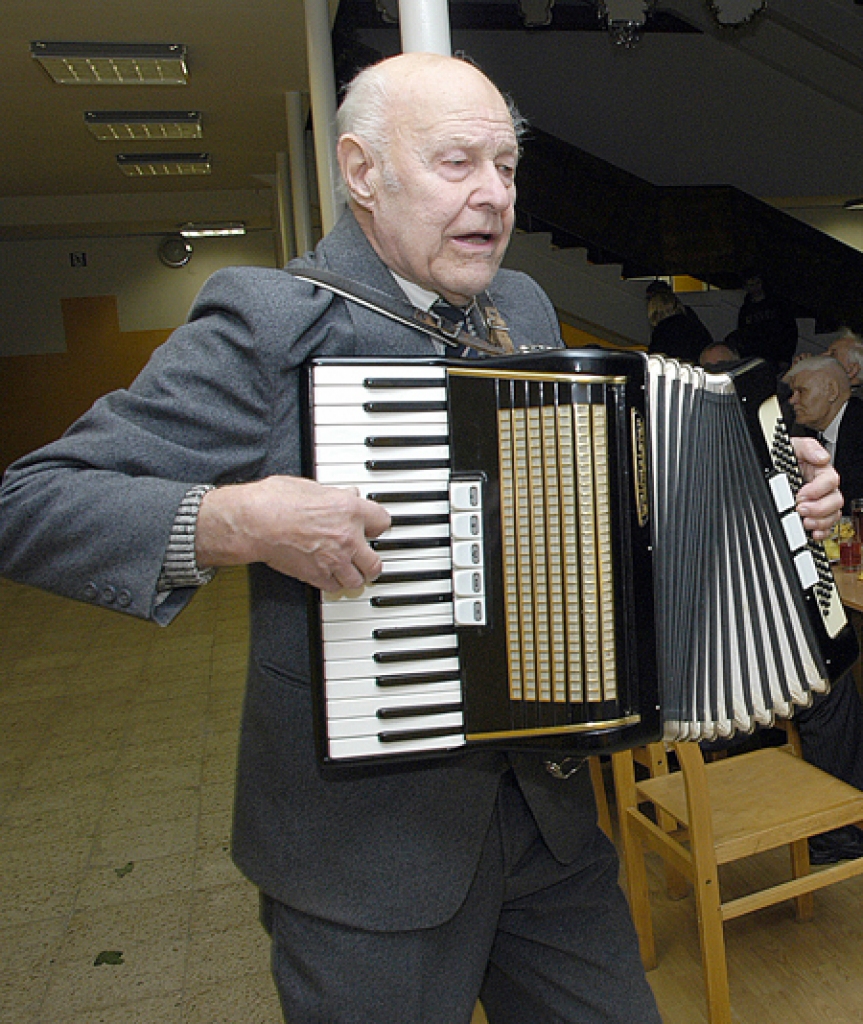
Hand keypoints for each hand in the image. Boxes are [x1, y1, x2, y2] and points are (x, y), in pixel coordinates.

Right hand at [195, 476, 390, 589]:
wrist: (254, 522)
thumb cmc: (275, 500)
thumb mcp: (312, 487)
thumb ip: (335, 495)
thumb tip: (347, 495)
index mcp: (349, 509)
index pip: (383, 522)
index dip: (377, 526)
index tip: (372, 528)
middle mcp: (347, 537)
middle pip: (376, 563)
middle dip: (371, 562)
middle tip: (366, 559)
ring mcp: (334, 559)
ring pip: (358, 580)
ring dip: (354, 576)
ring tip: (349, 571)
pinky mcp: (317, 575)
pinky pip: (336, 587)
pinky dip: (334, 584)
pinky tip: (330, 576)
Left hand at [791, 437, 842, 539]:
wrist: (770, 468)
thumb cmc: (783, 457)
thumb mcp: (793, 446)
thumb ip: (808, 447)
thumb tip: (821, 457)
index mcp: (821, 472)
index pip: (830, 481)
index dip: (818, 490)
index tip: (801, 494)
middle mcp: (823, 488)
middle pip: (835, 501)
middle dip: (819, 508)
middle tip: (800, 509)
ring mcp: (820, 502)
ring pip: (832, 515)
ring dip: (820, 521)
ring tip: (805, 521)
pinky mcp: (813, 515)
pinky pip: (826, 527)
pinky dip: (821, 532)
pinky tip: (813, 533)